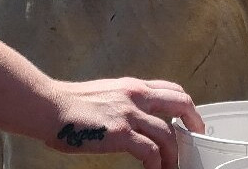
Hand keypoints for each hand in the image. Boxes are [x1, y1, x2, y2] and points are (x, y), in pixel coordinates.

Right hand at [45, 77, 203, 168]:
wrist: (50, 106)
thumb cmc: (71, 104)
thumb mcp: (106, 92)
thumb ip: (124, 101)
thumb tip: (135, 115)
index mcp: (133, 86)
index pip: (172, 89)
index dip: (186, 106)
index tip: (190, 120)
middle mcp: (136, 95)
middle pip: (181, 103)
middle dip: (194, 122)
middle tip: (197, 138)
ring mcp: (129, 114)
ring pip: (168, 133)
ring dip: (175, 153)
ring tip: (174, 166)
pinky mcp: (120, 133)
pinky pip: (151, 151)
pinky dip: (157, 163)